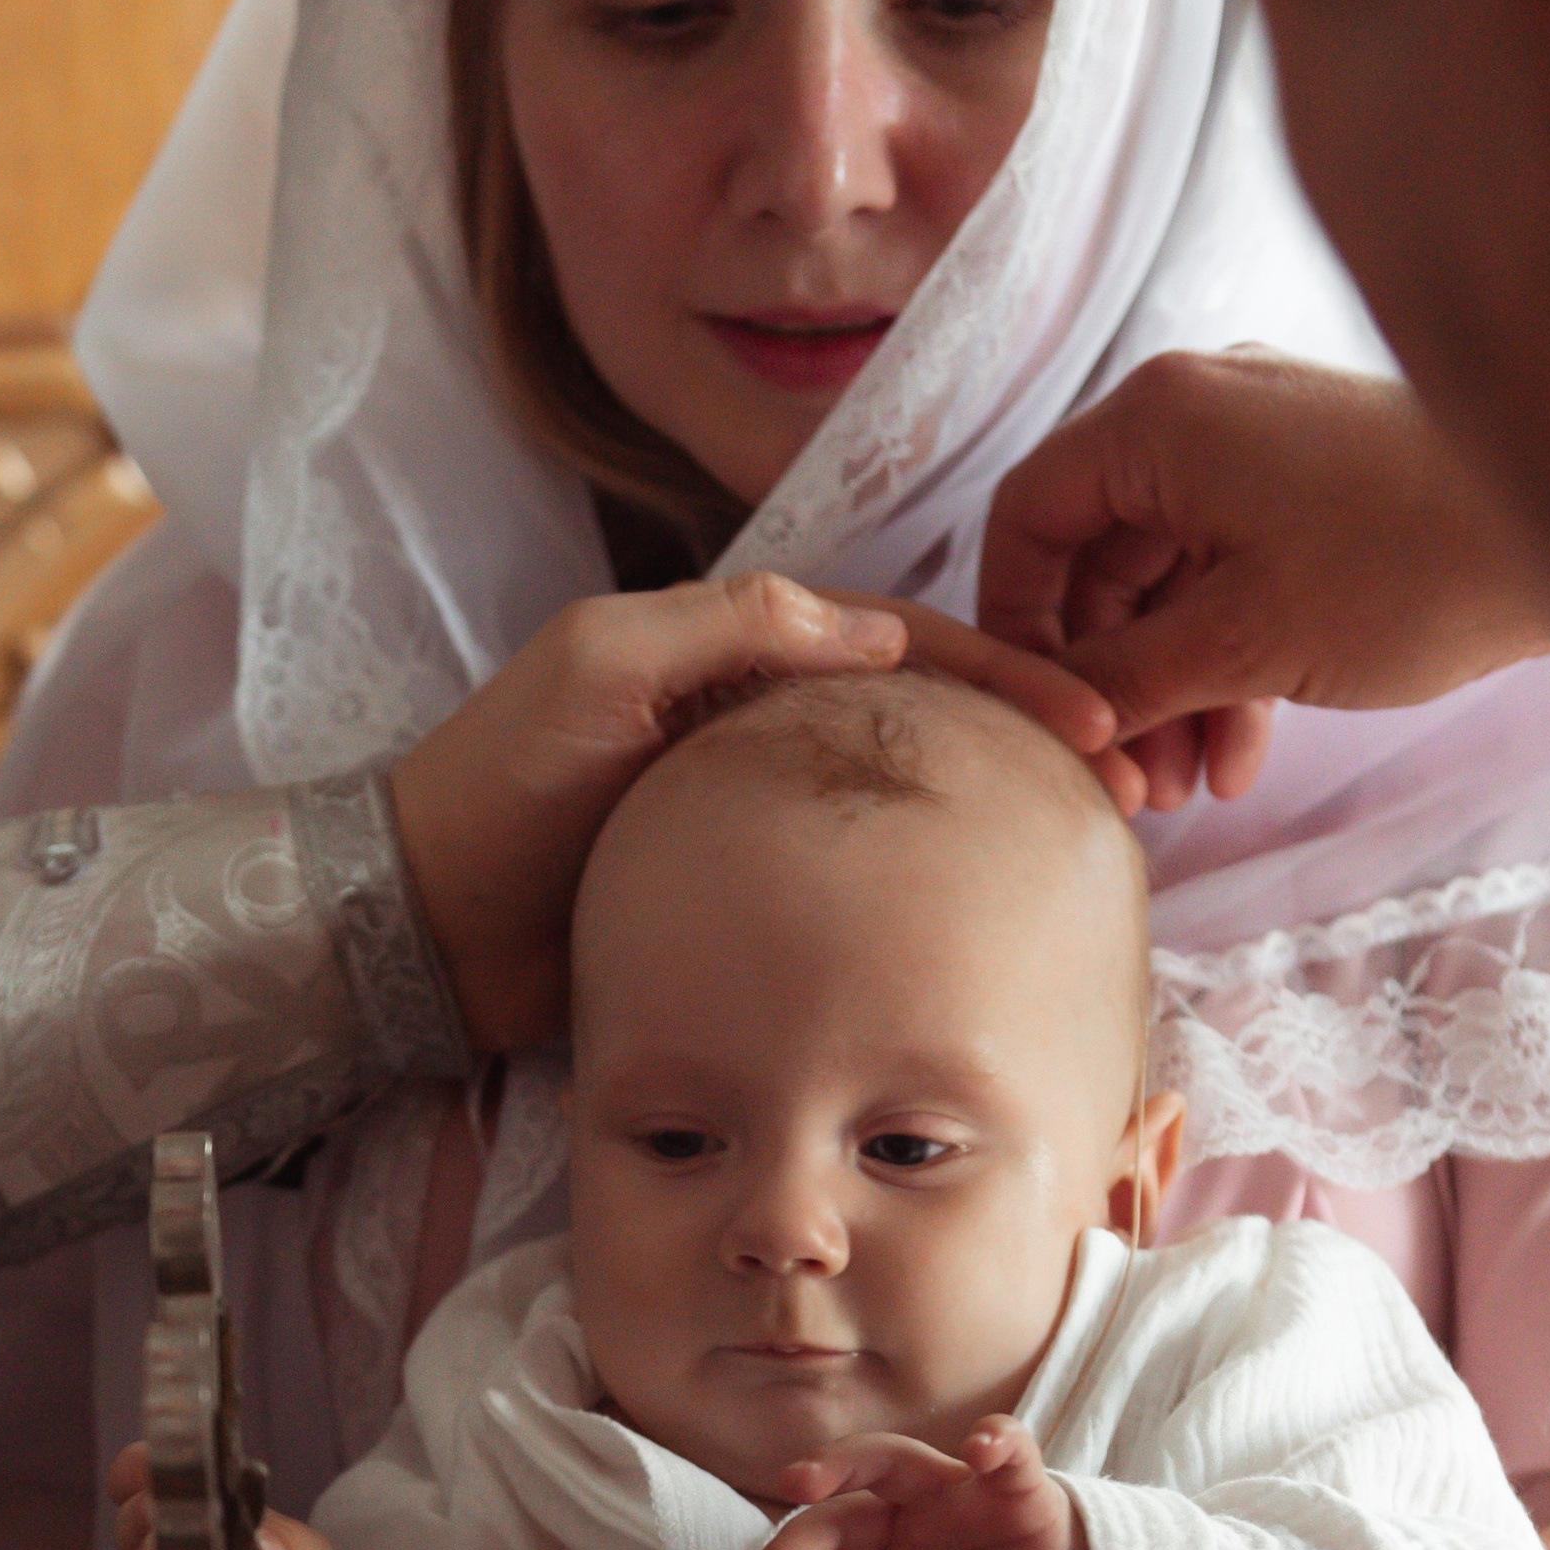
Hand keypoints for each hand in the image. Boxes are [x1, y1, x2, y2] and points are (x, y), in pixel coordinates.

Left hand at [389, 576, 1131, 1051]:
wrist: (418, 921)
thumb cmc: (497, 782)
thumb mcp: (599, 666)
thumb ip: (726, 626)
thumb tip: (875, 626)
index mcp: (738, 657)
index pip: (903, 646)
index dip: (1006, 673)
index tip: (1095, 717)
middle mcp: (761, 730)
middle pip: (927, 724)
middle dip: (1033, 741)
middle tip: (1131, 783)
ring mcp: (761, 824)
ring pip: (906, 811)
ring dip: (1003, 818)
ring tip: (1091, 849)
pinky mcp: (749, 910)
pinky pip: (859, 894)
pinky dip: (932, 898)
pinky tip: (990, 923)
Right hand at [977, 352, 1549, 814]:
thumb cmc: (1406, 568)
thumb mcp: (1241, 641)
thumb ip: (1127, 678)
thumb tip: (1055, 720)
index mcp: (1157, 420)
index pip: (1030, 517)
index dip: (1017, 623)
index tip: (1041, 716)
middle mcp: (1199, 413)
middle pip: (1103, 559)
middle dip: (1114, 682)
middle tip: (1132, 787)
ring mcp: (1264, 446)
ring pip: (1174, 581)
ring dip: (1175, 690)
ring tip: (1194, 791)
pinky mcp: (1319, 487)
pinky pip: (1237, 575)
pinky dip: (1231, 661)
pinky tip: (1247, 756)